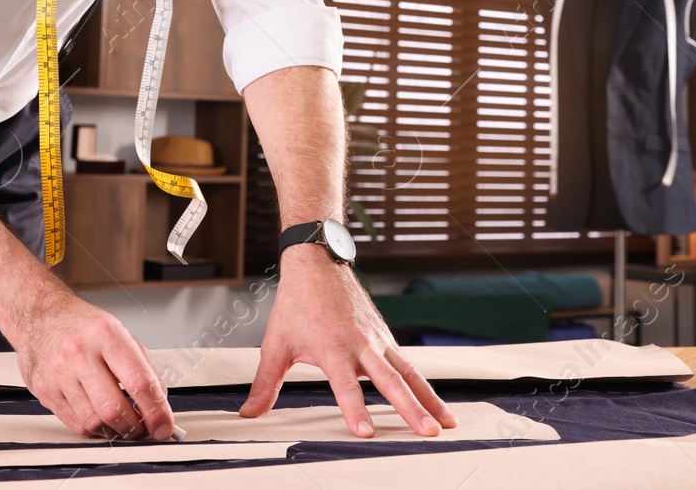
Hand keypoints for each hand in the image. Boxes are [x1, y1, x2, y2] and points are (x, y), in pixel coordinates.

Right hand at [12, 285, 175, 440]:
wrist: (41, 316)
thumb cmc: (83, 326)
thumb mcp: (120, 333)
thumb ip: (143, 367)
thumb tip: (160, 402)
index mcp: (106, 335)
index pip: (139, 381)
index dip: (157, 410)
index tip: (164, 425)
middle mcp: (80, 354)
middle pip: (114, 408)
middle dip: (137, 428)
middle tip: (145, 430)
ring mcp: (59, 373)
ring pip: (94, 422)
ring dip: (116, 431)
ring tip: (125, 425)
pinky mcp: (45, 390)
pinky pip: (76, 423)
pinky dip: (95, 429)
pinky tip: (102, 420)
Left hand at [240, 244, 456, 437]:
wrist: (317, 263)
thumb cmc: (296, 303)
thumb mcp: (276, 344)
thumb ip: (265, 383)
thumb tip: (249, 412)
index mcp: (332, 347)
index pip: (345, 385)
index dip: (355, 409)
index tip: (366, 432)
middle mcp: (361, 344)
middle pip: (390, 382)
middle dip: (411, 409)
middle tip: (428, 433)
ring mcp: (378, 340)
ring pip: (409, 373)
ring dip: (429, 399)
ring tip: (447, 423)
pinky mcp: (386, 337)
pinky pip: (409, 364)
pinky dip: (425, 384)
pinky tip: (438, 404)